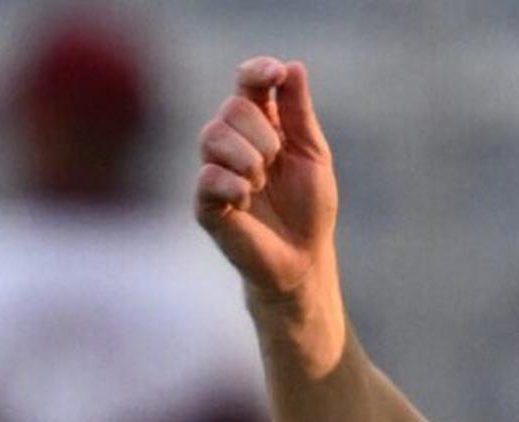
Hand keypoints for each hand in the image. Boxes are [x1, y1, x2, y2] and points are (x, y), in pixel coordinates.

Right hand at [194, 59, 336, 311]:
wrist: (304, 257)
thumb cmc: (308, 206)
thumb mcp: (312, 155)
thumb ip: (299, 113)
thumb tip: (293, 67)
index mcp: (260, 126)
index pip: (247, 85)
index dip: (256, 72)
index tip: (274, 72)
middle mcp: (231, 142)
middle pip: (231, 108)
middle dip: (262, 133)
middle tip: (275, 161)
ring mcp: (214, 170)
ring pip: (213, 136)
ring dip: (249, 158)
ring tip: (263, 183)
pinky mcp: (205, 202)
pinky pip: (208, 176)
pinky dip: (234, 184)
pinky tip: (248, 199)